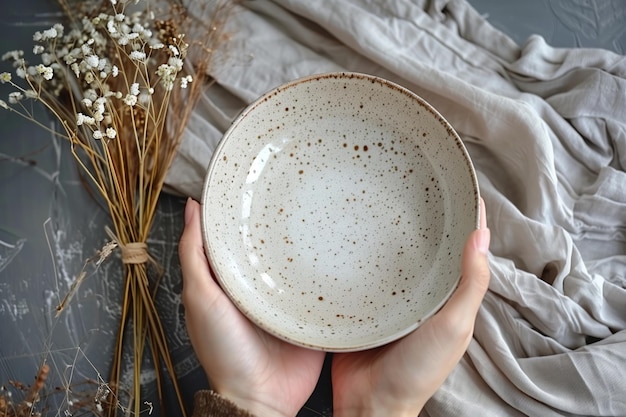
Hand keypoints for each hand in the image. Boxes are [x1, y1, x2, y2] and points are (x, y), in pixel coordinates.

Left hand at [179, 198, 325, 416]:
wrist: (261, 396)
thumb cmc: (224, 349)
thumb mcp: (201, 297)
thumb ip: (194, 255)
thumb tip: (191, 208)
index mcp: (233, 278)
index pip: (238, 235)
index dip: (243, 209)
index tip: (255, 179)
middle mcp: (261, 284)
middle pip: (273, 244)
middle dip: (284, 218)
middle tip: (299, 184)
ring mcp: (289, 297)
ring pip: (300, 259)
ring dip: (311, 240)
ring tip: (326, 205)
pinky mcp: (313, 311)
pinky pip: (324, 284)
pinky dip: (332, 267)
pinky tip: (344, 245)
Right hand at [331, 199, 490, 416]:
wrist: (369, 401)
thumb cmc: (416, 371)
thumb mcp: (452, 327)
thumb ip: (470, 285)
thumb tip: (482, 235)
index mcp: (449, 297)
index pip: (465, 247)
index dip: (467, 216)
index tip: (462, 183)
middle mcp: (423, 293)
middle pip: (430, 246)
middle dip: (428, 214)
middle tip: (417, 179)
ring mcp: (392, 296)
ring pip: (396, 253)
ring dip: (394, 228)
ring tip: (385, 194)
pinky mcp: (364, 300)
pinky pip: (365, 269)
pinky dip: (364, 249)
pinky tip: (354, 230)